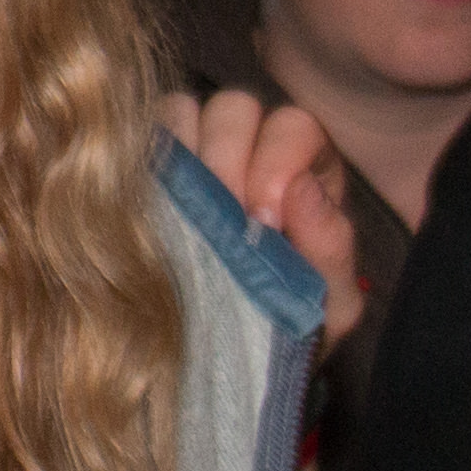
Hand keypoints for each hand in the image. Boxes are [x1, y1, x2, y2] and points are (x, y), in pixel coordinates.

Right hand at [162, 89, 364, 350]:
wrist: (240, 362)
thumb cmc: (294, 325)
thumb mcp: (328, 304)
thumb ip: (331, 249)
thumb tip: (302, 189)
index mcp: (306, 167)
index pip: (294, 126)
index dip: (276, 162)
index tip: (263, 221)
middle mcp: (252, 146)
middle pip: (234, 108)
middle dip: (224, 160)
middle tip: (219, 224)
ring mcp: (196, 153)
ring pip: (181, 113)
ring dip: (181, 161)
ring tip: (182, 222)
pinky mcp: (150, 172)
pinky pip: (139, 141)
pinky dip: (142, 168)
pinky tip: (151, 217)